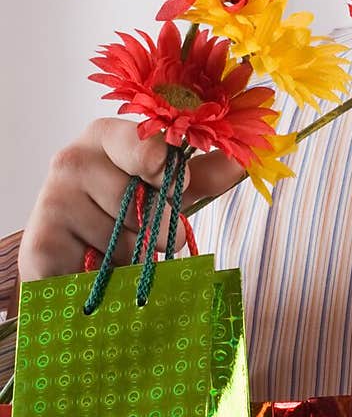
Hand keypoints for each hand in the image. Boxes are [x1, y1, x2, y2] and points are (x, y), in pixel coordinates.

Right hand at [18, 118, 244, 282]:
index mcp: (107, 136)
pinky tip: (99, 272)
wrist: (68, 251)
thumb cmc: (120, 210)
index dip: (162, 166)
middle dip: (157, 229)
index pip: (144, 145)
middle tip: (146, 236)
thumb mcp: (164, 189)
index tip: (171, 178)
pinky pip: (97, 271)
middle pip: (141, 202)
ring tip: (115, 252)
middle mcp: (72, 159)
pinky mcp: (40, 245)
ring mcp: (52, 200)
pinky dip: (110, 280)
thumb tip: (245, 159)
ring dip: (132, 259)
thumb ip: (204, 173)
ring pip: (123, 243)